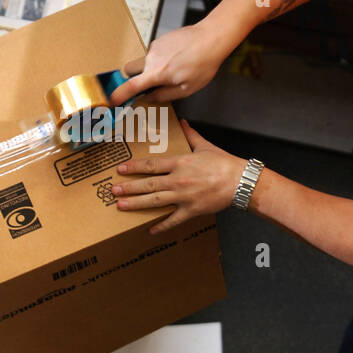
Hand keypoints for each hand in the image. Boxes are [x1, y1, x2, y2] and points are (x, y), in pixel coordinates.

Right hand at [108, 21, 232, 106]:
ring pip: (143, 62)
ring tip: (173, 70)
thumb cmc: (203, 63)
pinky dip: (160, 60)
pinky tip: (176, 60)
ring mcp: (155, 47)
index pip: (131, 86)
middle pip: (129, 70)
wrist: (211, 38)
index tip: (113, 100)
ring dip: (150, 69)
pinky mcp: (160, 40)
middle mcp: (152, 58)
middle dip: (132, 79)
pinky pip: (153, 53)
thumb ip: (164, 95)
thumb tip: (149, 98)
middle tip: (146, 85)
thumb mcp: (186, 88)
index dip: (119, 95)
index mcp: (158, 73)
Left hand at [111, 120, 246, 233]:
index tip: (120, 169)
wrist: (240, 181)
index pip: (151, 165)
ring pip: (155, 201)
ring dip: (136, 204)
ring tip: (121, 206)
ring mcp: (183, 196)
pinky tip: (150, 229)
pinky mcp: (191, 210)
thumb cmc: (223, 163)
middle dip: (129, 187)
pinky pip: (173, 220)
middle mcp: (178, 180)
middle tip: (113, 191)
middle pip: (148, 184)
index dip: (134, 167)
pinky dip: (161, 225)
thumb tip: (183, 122)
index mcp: (180, 162)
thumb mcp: (204, 146)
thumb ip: (190, 135)